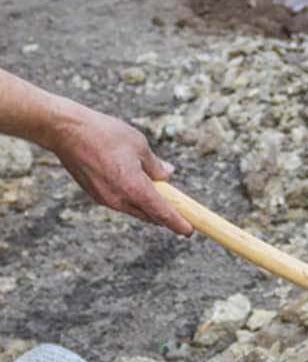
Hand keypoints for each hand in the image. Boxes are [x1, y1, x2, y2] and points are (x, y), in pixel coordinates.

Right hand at [46, 104, 193, 237]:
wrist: (64, 130)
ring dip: (148, 208)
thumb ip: (156, 165)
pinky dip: (133, 201)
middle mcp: (120, 199)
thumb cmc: (104, 134)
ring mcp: (106, 199)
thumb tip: (167, 175)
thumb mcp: (139, 145)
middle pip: (150, 216)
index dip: (178, 224)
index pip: (162, 213)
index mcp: (134, 188)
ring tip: (160, 199)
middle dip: (165, 216)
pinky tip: (137, 190)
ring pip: (135, 211)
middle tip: (180, 213)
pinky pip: (121, 204)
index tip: (189, 231)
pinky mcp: (95, 195)